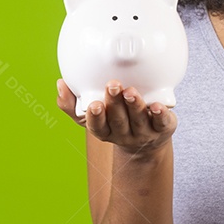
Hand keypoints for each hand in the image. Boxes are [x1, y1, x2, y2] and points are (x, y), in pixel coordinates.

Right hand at [56, 78, 176, 156]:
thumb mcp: (92, 115)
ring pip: (139, 120)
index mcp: (105, 131)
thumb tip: (60, 83)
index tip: (94, 104)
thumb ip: (72, 102)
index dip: (96, 117)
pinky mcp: (163, 128)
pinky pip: (162, 122)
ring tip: (131, 91)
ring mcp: (144, 133)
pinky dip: (160, 114)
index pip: (98, 127)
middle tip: (113, 85)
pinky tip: (156, 106)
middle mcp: (124, 134)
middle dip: (115, 104)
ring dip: (134, 105)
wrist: (148, 140)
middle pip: (119, 121)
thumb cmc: (115, 120)